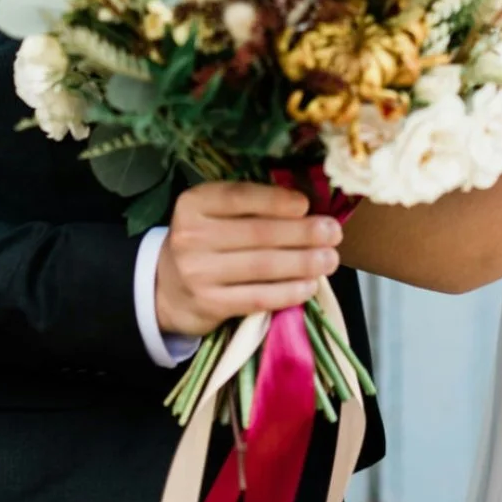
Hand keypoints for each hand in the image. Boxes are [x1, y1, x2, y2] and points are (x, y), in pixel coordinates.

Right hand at [154, 181, 341, 337]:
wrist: (167, 287)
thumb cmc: (206, 240)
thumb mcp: (214, 213)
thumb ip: (250, 205)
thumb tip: (307, 205)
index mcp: (194, 203)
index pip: (238, 197)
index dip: (275, 200)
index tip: (306, 204)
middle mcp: (191, 236)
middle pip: (257, 233)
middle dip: (302, 233)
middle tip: (333, 233)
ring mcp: (199, 273)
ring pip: (262, 266)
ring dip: (302, 263)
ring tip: (330, 260)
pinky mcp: (210, 304)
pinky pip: (257, 297)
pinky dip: (288, 292)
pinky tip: (309, 286)